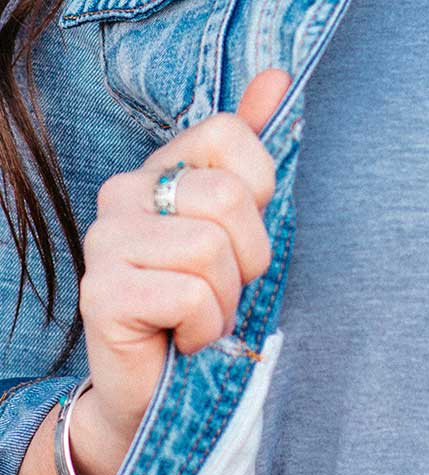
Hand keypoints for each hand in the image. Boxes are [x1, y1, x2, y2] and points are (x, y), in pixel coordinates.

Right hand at [71, 68, 290, 474]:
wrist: (160, 391)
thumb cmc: (205, 312)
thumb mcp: (239, 236)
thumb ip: (252, 160)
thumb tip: (278, 80)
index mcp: (161, 171)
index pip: (231, 137)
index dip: (260, 197)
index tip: (240, 243)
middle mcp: (124, 193)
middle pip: (229, 199)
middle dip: (248, 262)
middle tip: (221, 293)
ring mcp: (106, 241)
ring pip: (212, 250)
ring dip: (226, 301)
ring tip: (201, 318)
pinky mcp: (103, 292)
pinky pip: (191, 296)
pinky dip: (205, 330)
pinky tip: (183, 340)